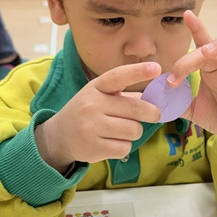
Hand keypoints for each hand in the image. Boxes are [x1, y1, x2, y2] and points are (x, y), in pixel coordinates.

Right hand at [35, 62, 161, 172]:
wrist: (59, 136)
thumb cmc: (88, 112)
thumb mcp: (100, 96)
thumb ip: (125, 96)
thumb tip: (154, 99)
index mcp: (95, 87)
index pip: (118, 77)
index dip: (138, 72)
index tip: (157, 68)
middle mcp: (92, 105)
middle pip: (136, 109)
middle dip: (151, 113)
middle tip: (154, 115)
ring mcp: (91, 127)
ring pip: (133, 130)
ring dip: (134, 132)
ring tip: (123, 131)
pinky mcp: (93, 148)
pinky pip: (125, 148)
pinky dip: (124, 147)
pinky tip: (112, 142)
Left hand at [168, 11, 216, 165]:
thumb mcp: (191, 110)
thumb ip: (174, 102)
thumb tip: (154, 97)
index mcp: (210, 69)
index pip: (201, 43)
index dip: (196, 28)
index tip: (186, 14)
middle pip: (211, 48)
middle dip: (191, 57)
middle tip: (175, 76)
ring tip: (207, 51)